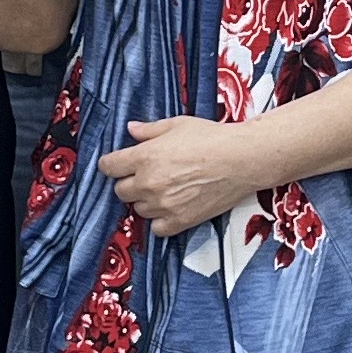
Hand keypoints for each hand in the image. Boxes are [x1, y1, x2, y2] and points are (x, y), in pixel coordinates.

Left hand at [101, 115, 253, 240]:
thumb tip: (131, 129)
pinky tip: (171, 207)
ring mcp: (163, 204)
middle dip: (130, 182)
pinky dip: (161, 220)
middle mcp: (149, 183)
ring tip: (165, 190)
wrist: (243, 159)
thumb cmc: (213, 138)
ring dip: (146, 201)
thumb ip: (149, 130)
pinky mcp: (180, 220)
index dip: (112, 164)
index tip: (118, 164)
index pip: (108, 167)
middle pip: (121, 190)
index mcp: (144, 157)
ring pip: (138, 209)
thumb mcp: (177, 125)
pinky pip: (157, 228)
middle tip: (147, 175)